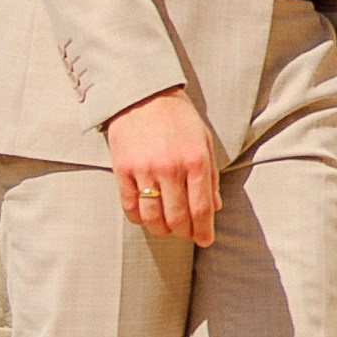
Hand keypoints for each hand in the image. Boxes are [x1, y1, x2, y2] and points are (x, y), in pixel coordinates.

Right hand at [107, 86, 220, 246]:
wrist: (143, 95)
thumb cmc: (178, 119)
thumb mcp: (203, 141)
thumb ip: (210, 176)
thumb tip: (214, 208)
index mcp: (195, 161)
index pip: (201, 209)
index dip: (204, 231)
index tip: (205, 240)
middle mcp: (170, 168)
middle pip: (177, 219)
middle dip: (184, 233)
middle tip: (186, 234)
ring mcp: (144, 170)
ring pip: (152, 218)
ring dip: (161, 230)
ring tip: (167, 228)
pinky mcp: (122, 170)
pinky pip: (130, 207)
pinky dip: (139, 219)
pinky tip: (146, 217)